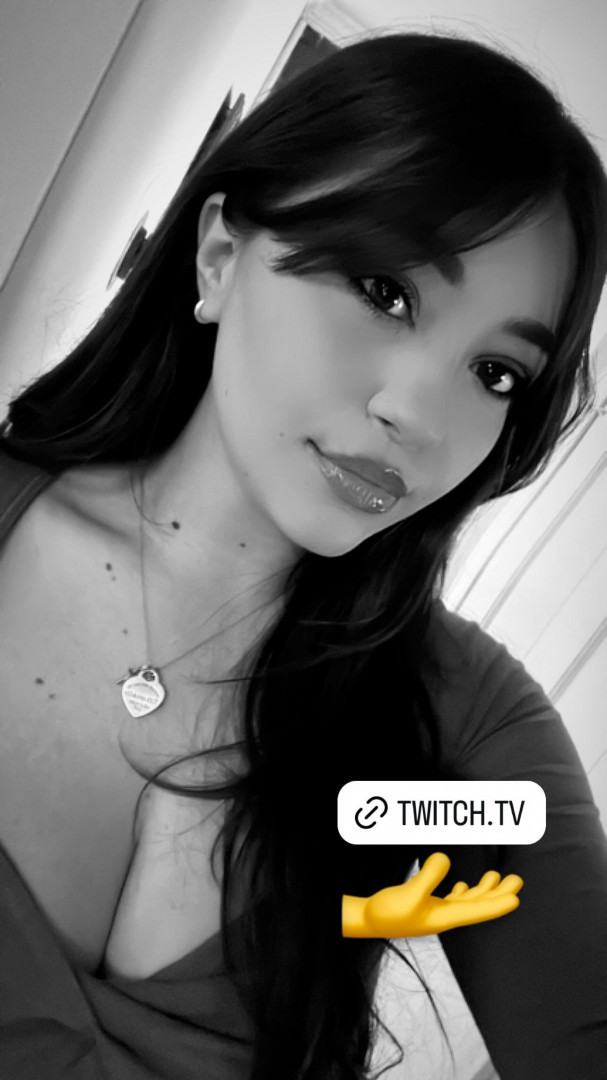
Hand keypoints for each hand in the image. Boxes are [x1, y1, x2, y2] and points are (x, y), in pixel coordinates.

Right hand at [342, 852, 522, 937]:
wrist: (366, 921)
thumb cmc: (385, 912)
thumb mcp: (407, 894)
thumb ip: (427, 876)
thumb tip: (445, 858)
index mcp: (443, 917)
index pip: (476, 910)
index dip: (497, 904)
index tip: (516, 897)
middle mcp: (444, 916)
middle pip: (478, 905)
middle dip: (498, 893)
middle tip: (518, 880)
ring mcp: (436, 911)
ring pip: (468, 900)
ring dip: (485, 890)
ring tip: (497, 876)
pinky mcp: (427, 906)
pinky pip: (453, 899)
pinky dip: (465, 892)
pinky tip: (466, 886)